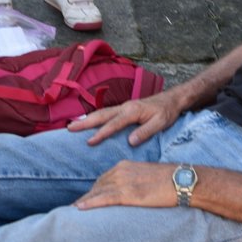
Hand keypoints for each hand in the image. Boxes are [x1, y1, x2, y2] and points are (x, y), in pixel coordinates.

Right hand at [68, 89, 184, 146]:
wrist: (172, 99)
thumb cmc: (167, 112)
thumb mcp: (160, 123)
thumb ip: (145, 132)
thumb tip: (130, 141)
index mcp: (132, 111)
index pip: (113, 124)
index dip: (101, 133)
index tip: (89, 141)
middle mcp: (125, 107)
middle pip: (101, 114)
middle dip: (85, 121)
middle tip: (69, 128)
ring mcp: (124, 106)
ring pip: (102, 113)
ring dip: (87, 119)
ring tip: (72, 125)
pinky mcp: (125, 109)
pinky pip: (106, 113)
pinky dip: (95, 117)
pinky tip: (89, 123)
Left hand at [74, 161, 176, 210]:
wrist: (182, 180)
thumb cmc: (168, 181)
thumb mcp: (145, 178)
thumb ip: (133, 182)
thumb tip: (128, 194)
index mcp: (124, 166)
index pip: (102, 180)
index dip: (91, 192)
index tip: (82, 201)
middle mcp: (120, 171)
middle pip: (96, 186)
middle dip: (85, 198)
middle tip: (71, 209)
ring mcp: (123, 182)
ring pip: (97, 193)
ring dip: (83, 203)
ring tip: (70, 212)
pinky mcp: (128, 193)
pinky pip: (104, 199)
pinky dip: (90, 203)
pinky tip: (78, 208)